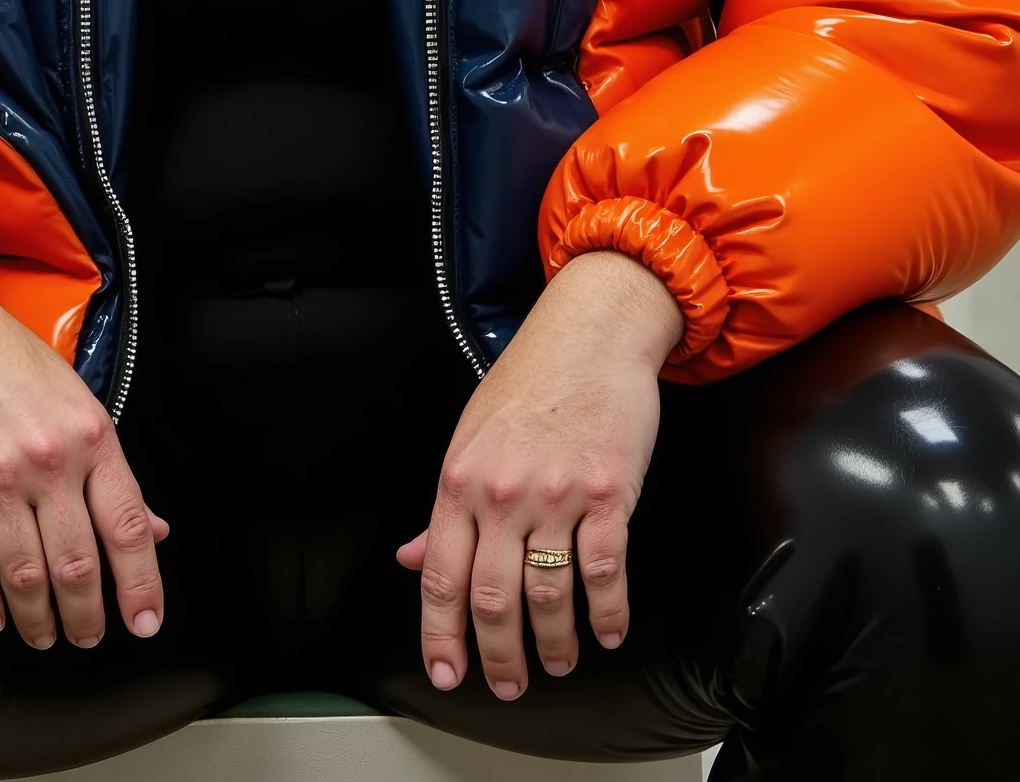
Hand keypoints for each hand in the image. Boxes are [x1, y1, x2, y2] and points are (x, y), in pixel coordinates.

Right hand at [0, 238, 167, 648]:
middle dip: (87, 616)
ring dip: (37, 619)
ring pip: (27, 575)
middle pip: (79, 564)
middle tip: (87, 638)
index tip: (145, 621)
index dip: (141, 584)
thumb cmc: (2, 355)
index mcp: (92, 435)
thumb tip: (152, 529)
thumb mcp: (74, 399)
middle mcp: (50, 461)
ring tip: (44, 636)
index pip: (129, 526)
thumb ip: (109, 469)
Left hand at [400, 250, 680, 699]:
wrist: (588, 335)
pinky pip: (604, 571)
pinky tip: (606, 632)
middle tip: (507, 684)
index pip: (440, 576)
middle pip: (493, 599)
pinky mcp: (606, 493)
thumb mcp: (470, 440)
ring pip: (548, 594)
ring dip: (554, 643)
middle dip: (499, 656)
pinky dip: (607, 614)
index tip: (446, 672)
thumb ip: (444, 511)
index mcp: (459, 482)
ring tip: (558, 662)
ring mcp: (555, 495)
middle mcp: (502, 493)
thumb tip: (411, 558)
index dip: (440, 636)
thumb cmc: (529, 384)